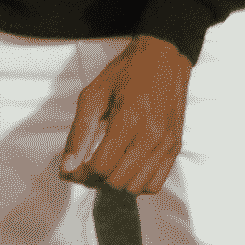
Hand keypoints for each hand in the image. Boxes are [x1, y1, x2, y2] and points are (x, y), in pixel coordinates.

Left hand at [59, 35, 192, 195]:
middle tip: (86, 167)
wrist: (164, 57)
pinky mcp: (176, 147)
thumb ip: (79, 133)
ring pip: (136, 186)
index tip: (71, 168)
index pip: (101, 167)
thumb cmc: (126, 72)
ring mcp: (167, 143)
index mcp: (129, 119)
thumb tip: (67, 167)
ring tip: (106, 168)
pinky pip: (155, 183)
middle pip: (117, 181)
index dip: (80, 174)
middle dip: (95, 180)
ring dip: (115, 184)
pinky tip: (127, 169)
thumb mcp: (94, 95)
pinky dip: (137, 184)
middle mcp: (152, 135)